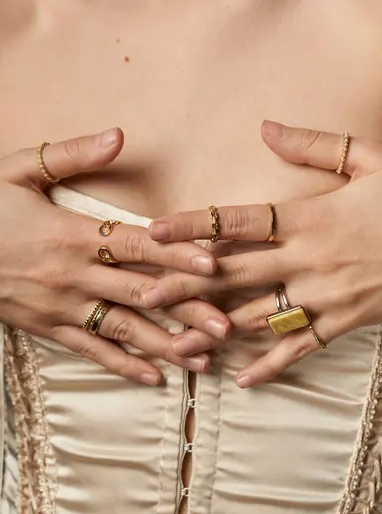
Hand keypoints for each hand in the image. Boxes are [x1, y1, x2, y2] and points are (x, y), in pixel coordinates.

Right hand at [0, 128, 230, 384]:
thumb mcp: (20, 169)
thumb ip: (72, 155)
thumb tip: (120, 136)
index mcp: (73, 233)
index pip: (137, 245)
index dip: (177, 254)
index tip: (214, 266)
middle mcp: (74, 275)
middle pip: (141, 293)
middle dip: (187, 310)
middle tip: (229, 326)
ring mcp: (62, 307)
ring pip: (123, 329)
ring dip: (166, 345)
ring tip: (204, 360)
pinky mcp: (48, 328)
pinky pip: (91, 350)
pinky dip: (123, 365)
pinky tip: (154, 378)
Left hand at [146, 121, 381, 386]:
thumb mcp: (372, 158)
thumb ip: (316, 144)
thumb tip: (265, 126)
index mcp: (310, 217)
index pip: (239, 221)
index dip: (193, 224)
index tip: (154, 232)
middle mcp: (309, 260)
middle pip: (235, 274)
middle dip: (185, 284)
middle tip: (142, 295)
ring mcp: (325, 296)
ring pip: (259, 316)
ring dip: (215, 329)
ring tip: (175, 342)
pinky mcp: (344, 322)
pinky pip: (301, 347)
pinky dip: (272, 365)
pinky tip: (242, 379)